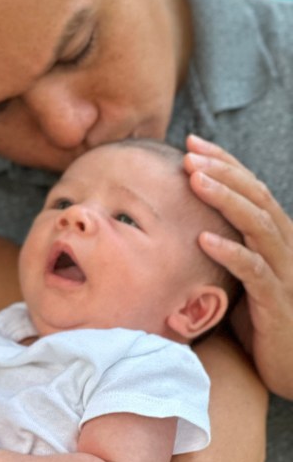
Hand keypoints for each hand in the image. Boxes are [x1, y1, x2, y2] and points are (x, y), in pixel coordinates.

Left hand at [184, 133, 292, 397]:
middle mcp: (284, 247)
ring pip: (257, 225)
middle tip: (188, 155)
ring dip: (225, 200)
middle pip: (255, 197)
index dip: (224, 162)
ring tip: (194, 181)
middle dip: (222, 171)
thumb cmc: (260, 318)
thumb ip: (223, 244)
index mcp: (275, 235)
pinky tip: (204, 239)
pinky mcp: (277, 302)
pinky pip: (254, 271)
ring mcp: (284, 272)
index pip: (250, 187)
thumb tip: (178, 219)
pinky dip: (230, 252)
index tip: (191, 143)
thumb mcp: (241, 273)